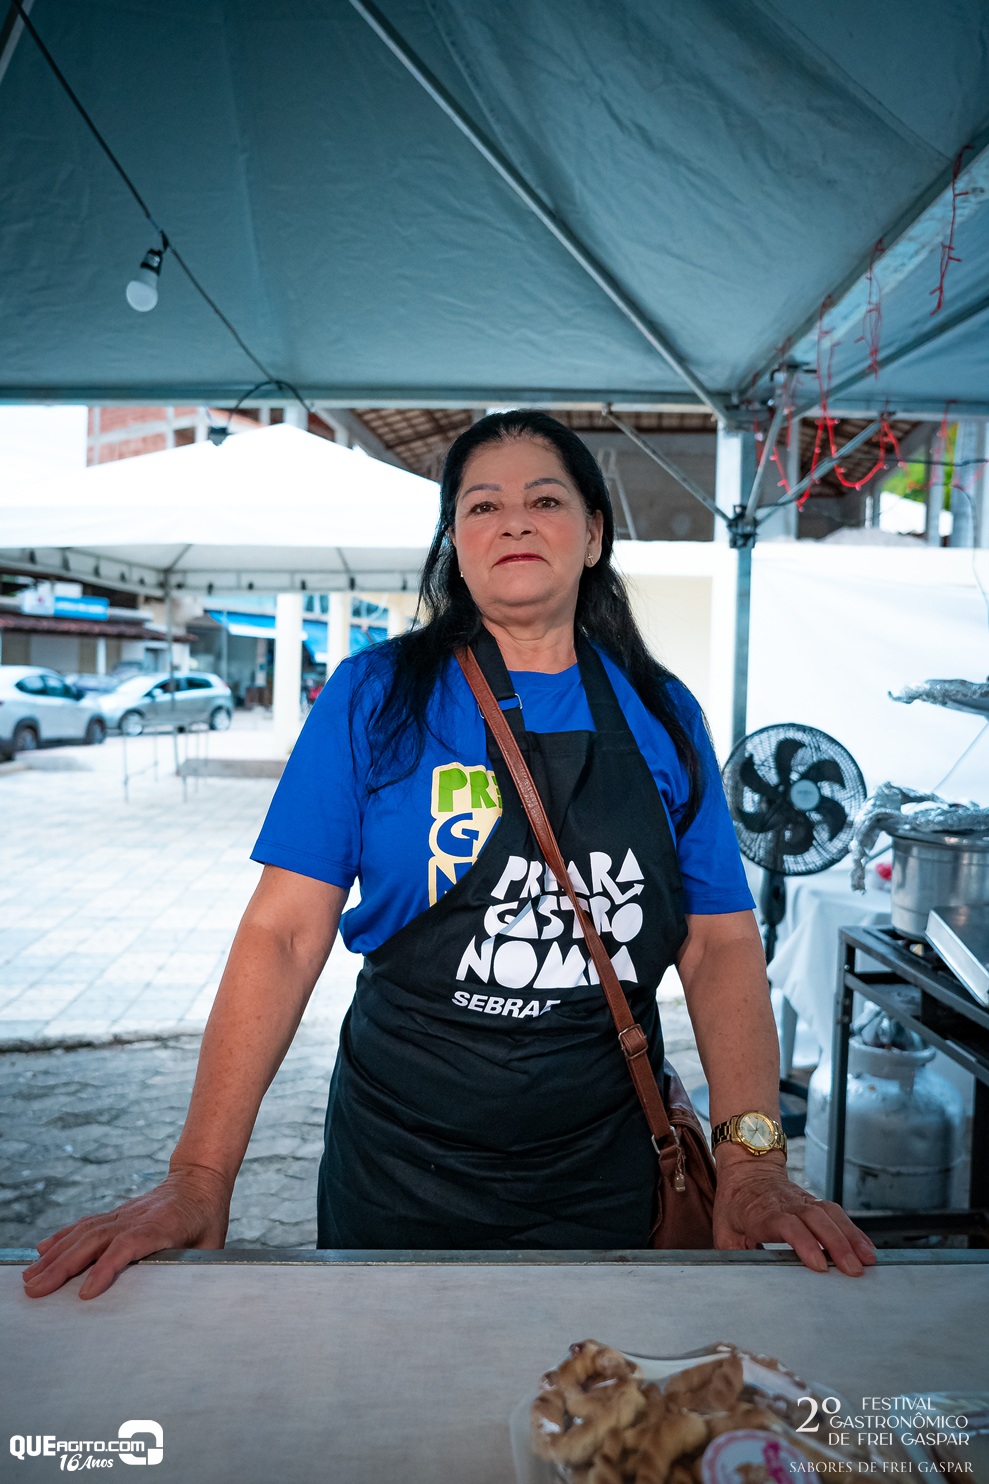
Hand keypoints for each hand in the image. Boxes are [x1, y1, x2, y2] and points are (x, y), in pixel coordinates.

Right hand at [21, 1163, 231, 1300]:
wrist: (200, 1179)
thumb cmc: (208, 1218)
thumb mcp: (211, 1245)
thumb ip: (195, 1270)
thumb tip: (187, 1302)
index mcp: (162, 1226)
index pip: (129, 1245)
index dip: (107, 1268)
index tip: (85, 1293)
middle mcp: (136, 1217)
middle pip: (95, 1240)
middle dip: (63, 1266)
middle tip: (35, 1291)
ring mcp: (123, 1214)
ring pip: (84, 1232)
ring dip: (55, 1255)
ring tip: (30, 1278)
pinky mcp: (116, 1214)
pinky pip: (85, 1225)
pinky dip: (62, 1237)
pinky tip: (42, 1250)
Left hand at [713, 1150, 875, 1276]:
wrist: (746, 1168)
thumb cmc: (734, 1204)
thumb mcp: (723, 1230)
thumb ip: (732, 1256)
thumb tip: (741, 1282)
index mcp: (762, 1213)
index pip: (786, 1224)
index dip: (804, 1242)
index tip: (818, 1265)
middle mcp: (786, 1204)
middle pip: (816, 1219)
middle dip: (837, 1244)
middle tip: (854, 1271)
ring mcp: (803, 1201)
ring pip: (830, 1214)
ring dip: (851, 1236)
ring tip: (868, 1261)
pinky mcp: (814, 1202)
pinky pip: (836, 1213)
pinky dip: (853, 1230)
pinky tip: (866, 1247)